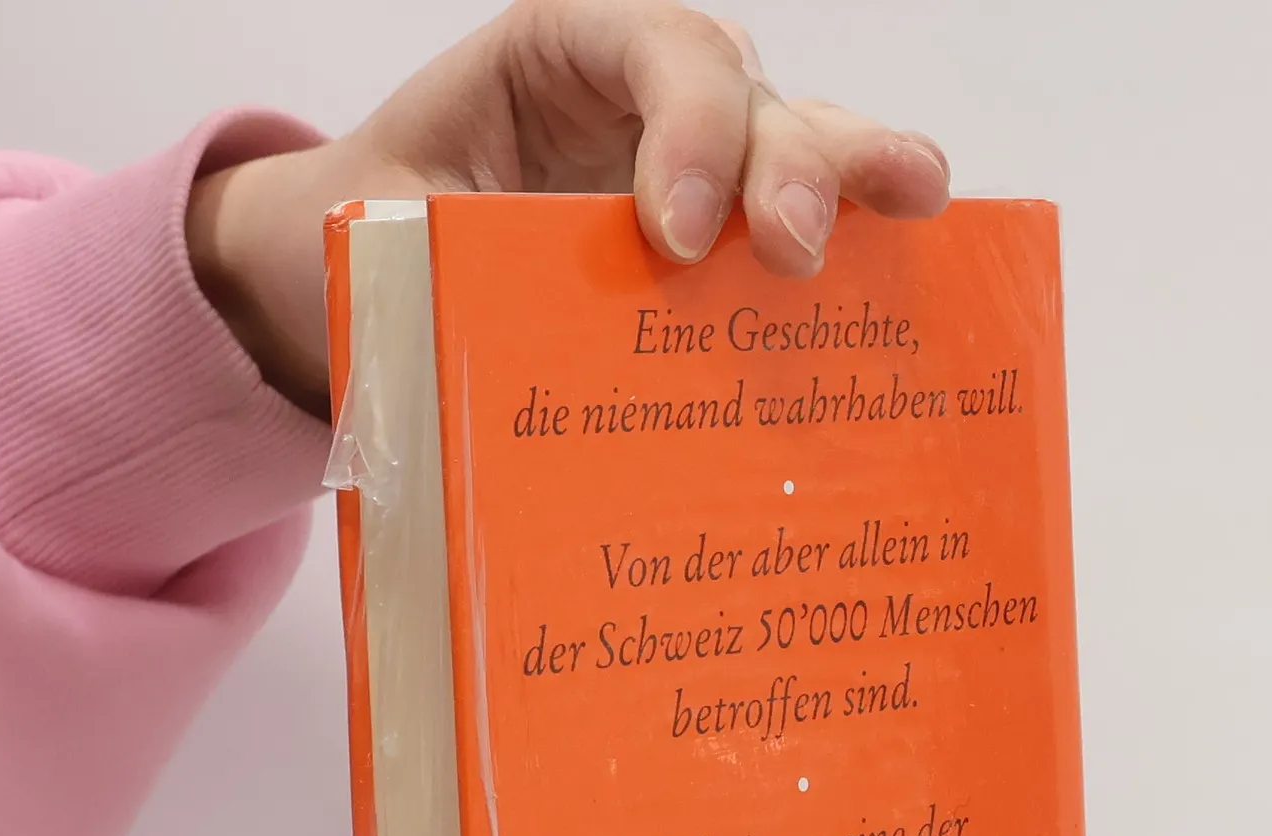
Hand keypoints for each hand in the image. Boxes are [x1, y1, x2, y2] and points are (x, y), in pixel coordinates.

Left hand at [188, 0, 950, 414]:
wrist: (352, 271)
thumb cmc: (364, 236)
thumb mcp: (377, 230)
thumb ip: (438, 255)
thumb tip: (493, 354)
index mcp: (552, 60)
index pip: (650, 46)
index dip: (689, 125)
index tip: (676, 236)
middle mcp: (641, 100)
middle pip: (746, 95)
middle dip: (787, 162)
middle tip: (796, 251)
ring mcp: (697, 167)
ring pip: (796, 146)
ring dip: (860, 177)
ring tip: (919, 205)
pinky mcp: (722, 246)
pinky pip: (802, 235)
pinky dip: (858, 258)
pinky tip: (914, 284)